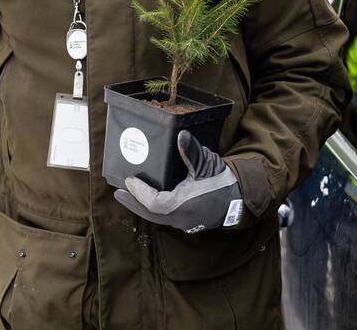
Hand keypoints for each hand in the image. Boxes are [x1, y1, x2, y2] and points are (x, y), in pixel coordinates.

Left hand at [114, 130, 244, 233]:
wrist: (238, 199)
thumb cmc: (222, 182)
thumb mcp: (207, 164)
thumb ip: (192, 152)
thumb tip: (181, 135)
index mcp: (183, 205)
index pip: (154, 203)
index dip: (139, 192)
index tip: (129, 180)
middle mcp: (180, 217)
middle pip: (150, 214)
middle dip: (133, 203)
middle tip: (118, 192)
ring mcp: (182, 221)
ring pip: (156, 216)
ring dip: (141, 205)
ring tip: (128, 194)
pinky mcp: (186, 220)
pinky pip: (163, 216)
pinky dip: (152, 207)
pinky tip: (147, 199)